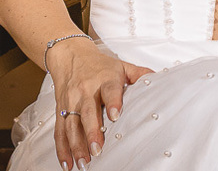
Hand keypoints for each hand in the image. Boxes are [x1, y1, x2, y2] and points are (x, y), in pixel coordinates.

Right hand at [48, 39, 152, 167]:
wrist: (71, 57)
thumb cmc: (99, 65)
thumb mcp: (121, 66)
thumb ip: (139, 74)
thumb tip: (157, 78)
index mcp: (104, 79)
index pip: (109, 90)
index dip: (113, 102)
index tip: (115, 115)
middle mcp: (86, 91)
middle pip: (87, 112)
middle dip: (91, 132)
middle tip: (98, 149)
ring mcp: (71, 102)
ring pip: (71, 125)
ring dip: (76, 145)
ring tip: (83, 162)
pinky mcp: (60, 111)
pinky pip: (59, 131)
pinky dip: (62, 149)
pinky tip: (67, 163)